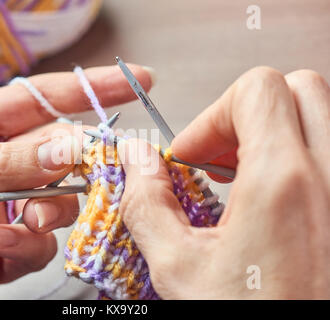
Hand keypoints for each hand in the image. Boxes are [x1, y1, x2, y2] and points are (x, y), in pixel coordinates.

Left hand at [0, 65, 152, 298]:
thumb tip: (64, 149)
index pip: (38, 100)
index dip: (86, 90)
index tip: (133, 81)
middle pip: (57, 153)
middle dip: (79, 162)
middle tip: (97, 169)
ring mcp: (3, 205)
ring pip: (58, 200)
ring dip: (50, 210)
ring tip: (25, 220)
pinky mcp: (6, 244)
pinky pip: (40, 242)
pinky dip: (28, 245)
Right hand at [117, 67, 329, 298]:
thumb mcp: (180, 270)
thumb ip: (148, 203)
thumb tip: (136, 161)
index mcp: (285, 183)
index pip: (257, 89)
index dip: (210, 116)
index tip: (189, 157)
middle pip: (297, 89)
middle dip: (244, 115)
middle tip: (216, 157)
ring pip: (319, 116)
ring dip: (271, 133)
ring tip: (239, 178)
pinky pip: (327, 151)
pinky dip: (293, 159)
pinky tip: (267, 200)